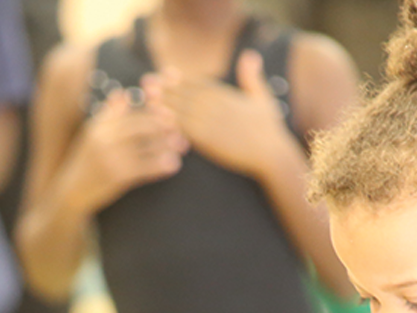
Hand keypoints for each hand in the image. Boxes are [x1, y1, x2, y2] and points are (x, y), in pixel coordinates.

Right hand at [63, 87, 186, 213]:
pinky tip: (174, 165)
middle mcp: (105, 137)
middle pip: (141, 125)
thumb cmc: (86, 163)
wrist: (71, 192)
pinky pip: (145, 167)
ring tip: (183, 146)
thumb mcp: (92, 135)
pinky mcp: (117, 176)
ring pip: (146, 146)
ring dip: (167, 145)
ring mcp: (111, 157)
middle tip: (180, 127)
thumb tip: (123, 94)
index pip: (131, 110)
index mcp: (100, 124)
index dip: (152, 108)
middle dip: (163, 125)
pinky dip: (161, 165)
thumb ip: (108, 115)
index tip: (170, 109)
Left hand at [147, 50, 293, 179]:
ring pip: (181, 110)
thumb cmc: (269, 128)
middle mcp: (215, 105)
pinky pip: (184, 129)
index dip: (180, 78)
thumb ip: (252, 77)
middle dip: (165, 87)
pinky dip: (171, 123)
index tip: (165, 73)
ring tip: (147, 98)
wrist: (271, 153)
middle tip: (146, 83)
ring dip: (162, 103)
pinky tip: (158, 120)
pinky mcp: (207, 140)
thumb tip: (250, 55)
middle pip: (185, 93)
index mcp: (225, 94)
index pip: (197, 83)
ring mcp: (210, 122)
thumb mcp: (262, 96)